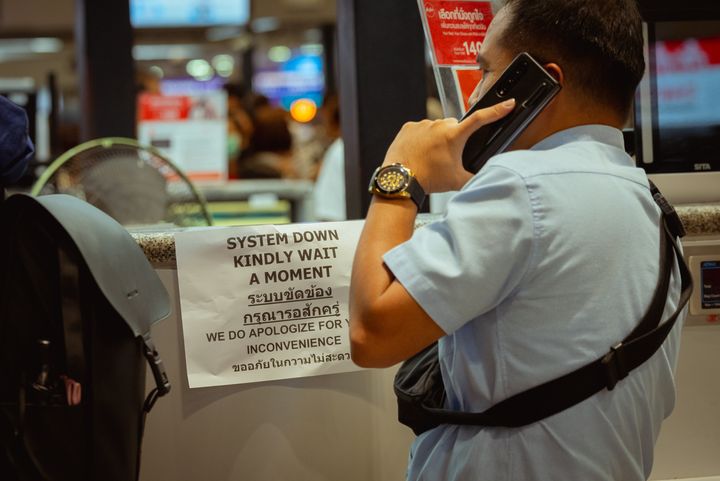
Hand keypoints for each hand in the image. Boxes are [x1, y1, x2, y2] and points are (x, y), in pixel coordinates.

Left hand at [381, 99, 515, 192]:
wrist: (401, 179)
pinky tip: (419, 152)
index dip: (497, 110)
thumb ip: (475, 177)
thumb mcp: (457, 181)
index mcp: (454, 136)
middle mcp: (439, 126)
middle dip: (455, 138)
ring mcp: (423, 124)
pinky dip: (422, 139)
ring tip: (431, 156)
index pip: (481, 119)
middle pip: (455, 127)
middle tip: (447, 156)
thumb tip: (486, 178)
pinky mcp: (409, 126)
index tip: (508, 103)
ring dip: (438, 138)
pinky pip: (421, 129)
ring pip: (437, 128)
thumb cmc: (427, 179)